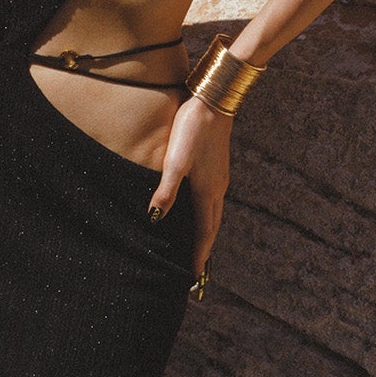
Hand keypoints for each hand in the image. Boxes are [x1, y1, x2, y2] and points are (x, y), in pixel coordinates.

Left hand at [149, 94, 230, 275]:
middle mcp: (217, 188)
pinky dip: (208, 216)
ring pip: (214, 214)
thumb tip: (155, 219)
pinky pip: (213, 201)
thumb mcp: (175, 161)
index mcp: (207, 191)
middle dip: (204, 250)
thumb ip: (166, 190)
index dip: (198, 255)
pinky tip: (200, 212)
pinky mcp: (217, 167)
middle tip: (198, 271)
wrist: (213, 100)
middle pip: (211, 227)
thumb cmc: (192, 129)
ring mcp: (219, 177)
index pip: (203, 232)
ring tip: (200, 248)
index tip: (193, 276)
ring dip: (207, 234)